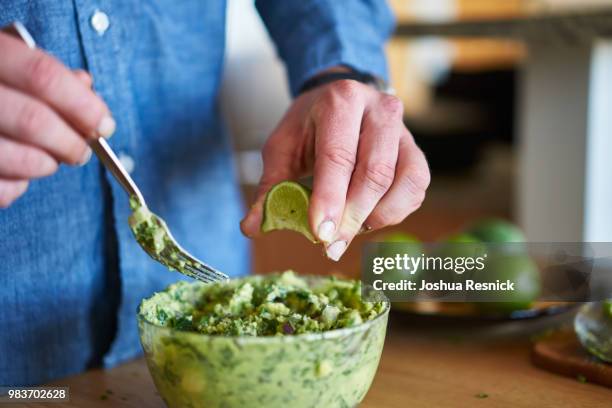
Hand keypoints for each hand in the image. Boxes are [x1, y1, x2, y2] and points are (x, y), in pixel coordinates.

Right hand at [0, 32, 114, 207]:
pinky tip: (18, 174)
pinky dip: (17, 187)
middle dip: (71, 143)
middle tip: (82, 152)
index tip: (105, 126)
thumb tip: (86, 86)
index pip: (43, 76)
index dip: (83, 105)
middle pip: (34, 121)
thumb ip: (45, 73)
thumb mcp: (9, 61)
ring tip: (50, 160)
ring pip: (19, 158)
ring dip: (46, 165)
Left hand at [241, 79, 429, 260]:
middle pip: (375, 172)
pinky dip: (393, 212)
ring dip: (375, 217)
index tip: (319, 233)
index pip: (338, 156)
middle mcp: (380, 110)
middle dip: (352, 216)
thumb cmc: (309, 126)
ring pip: (403, 182)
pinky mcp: (417, 152)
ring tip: (347, 230)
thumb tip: (253, 227)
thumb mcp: (282, 147)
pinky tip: (367, 219)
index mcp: (342, 101)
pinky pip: (415, 189)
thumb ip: (271, 186)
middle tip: (330, 245)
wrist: (342, 101)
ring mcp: (405, 131)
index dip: (330, 198)